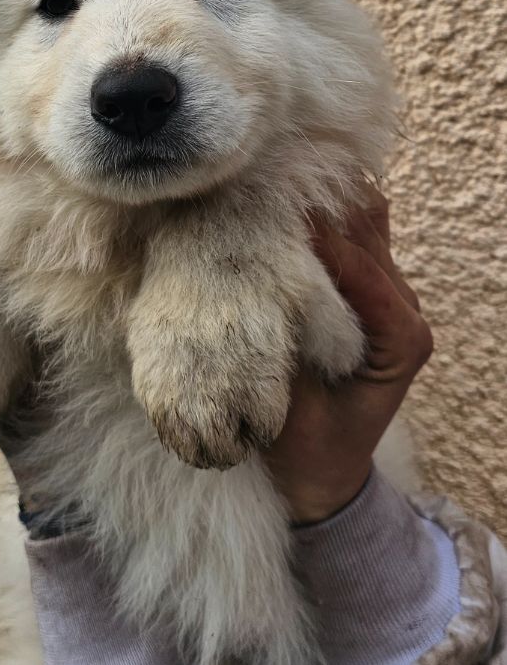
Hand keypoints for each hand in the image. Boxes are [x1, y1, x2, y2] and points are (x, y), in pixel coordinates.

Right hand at [263, 186, 432, 523]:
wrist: (320, 471)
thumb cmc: (308, 446)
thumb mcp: (291, 401)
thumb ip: (285, 339)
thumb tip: (263, 280)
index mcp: (403, 339)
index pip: (360, 265)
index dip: (313, 236)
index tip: (262, 213)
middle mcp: (406, 308)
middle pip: (367, 232)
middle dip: (316, 208)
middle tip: (257, 193)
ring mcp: (390, 295)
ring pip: (365, 222)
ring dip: (319, 205)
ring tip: (267, 194)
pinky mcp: (367, 288)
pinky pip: (354, 235)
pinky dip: (322, 216)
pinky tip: (282, 208)